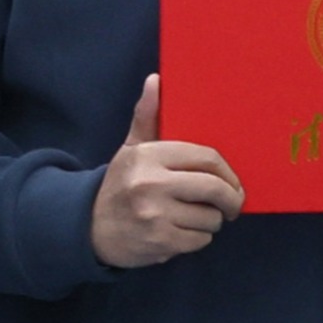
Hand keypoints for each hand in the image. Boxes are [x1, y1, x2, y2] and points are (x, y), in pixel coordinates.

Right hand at [87, 76, 239, 269]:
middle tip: (232, 205)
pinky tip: (182, 232)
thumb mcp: (131, 149)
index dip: (228, 172)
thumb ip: (148, 117)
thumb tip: (156, 80)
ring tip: (194, 217)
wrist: (89, 228)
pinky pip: (200, 240)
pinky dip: (197, 238)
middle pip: (214, 189)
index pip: (207, 158)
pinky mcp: (159, 242)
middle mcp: (150, 184)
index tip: (232, 182)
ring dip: (210, 220)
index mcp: (147, 156)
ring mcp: (155, 215)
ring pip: (210, 218)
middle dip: (231, 199)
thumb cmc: (121, 185)